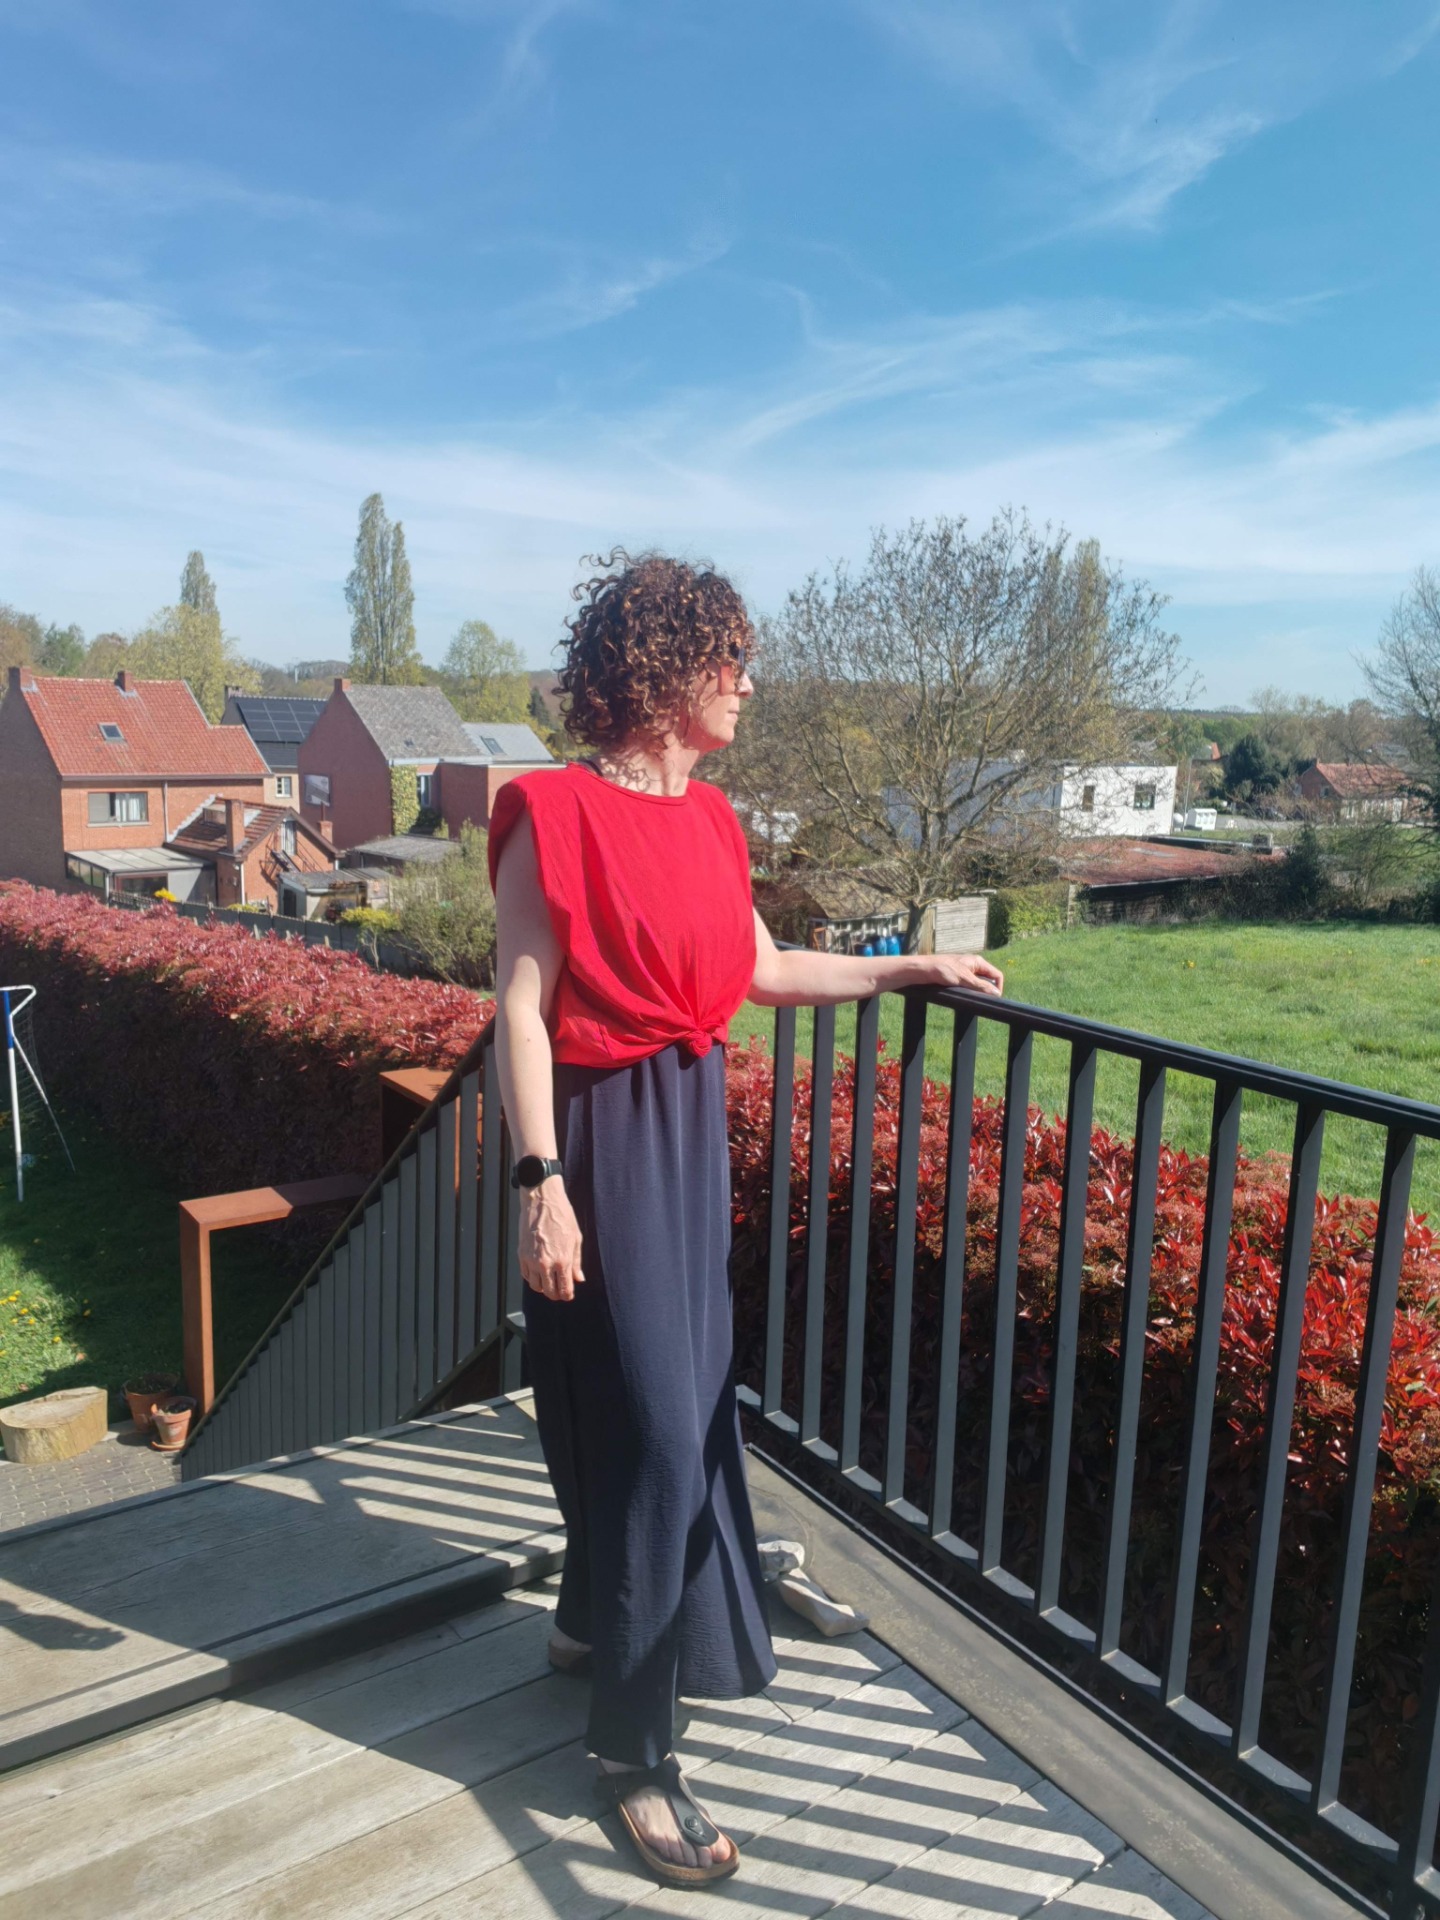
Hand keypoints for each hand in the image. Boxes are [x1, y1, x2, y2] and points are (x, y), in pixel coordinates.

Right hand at [519, 1180, 585, 1300]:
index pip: (565, 1289)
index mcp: (563, 1260)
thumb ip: (577, 1261)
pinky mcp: (521, 1254)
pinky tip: (538, 1273)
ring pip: (535, 1287)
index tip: (569, 1295)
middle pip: (549, 1292)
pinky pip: (525, 1275)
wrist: (542, 1200)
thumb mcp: (576, 1238)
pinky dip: (532, 1278)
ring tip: (549, 1282)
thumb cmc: (561, 1215)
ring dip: (543, 1288)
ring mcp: (531, 1260)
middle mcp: (546, 1263)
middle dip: (556, 1295)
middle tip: (559, 1291)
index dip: (567, 1296)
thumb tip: (579, 1278)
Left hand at [913, 952, 1003, 995]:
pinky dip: (968, 991)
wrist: (923, 970)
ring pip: (978, 984)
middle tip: (982, 1000)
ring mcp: (965, 971)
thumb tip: (997, 993)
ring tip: (971, 997)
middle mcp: (973, 965)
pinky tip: (963, 995)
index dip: (998, 987)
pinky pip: (968, 985)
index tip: (993, 999)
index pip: (997, 975)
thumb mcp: (964, 979)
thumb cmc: (943, 970)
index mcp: (978, 962)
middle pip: (988, 980)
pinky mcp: (957, 977)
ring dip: (976, 991)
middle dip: (987, 990)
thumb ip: (981, 986)